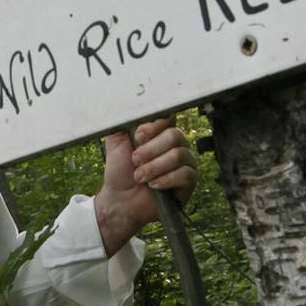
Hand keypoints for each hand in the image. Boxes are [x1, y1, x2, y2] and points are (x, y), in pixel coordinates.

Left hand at [93, 118, 198, 254]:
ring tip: (140, 176)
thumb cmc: (120, 170)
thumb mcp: (116, 142)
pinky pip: (185, 174)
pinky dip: (165, 180)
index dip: (154, 126)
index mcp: (160, 131)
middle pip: (174, 136)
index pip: (168, 118)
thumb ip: (122, 122)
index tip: (138, 136)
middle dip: (150, 150)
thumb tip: (127, 106)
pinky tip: (154, 185)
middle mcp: (176, 144)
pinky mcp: (189, 181)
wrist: (120, 199)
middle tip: (135, 161)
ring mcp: (185, 162)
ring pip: (178, 156)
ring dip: (154, 167)